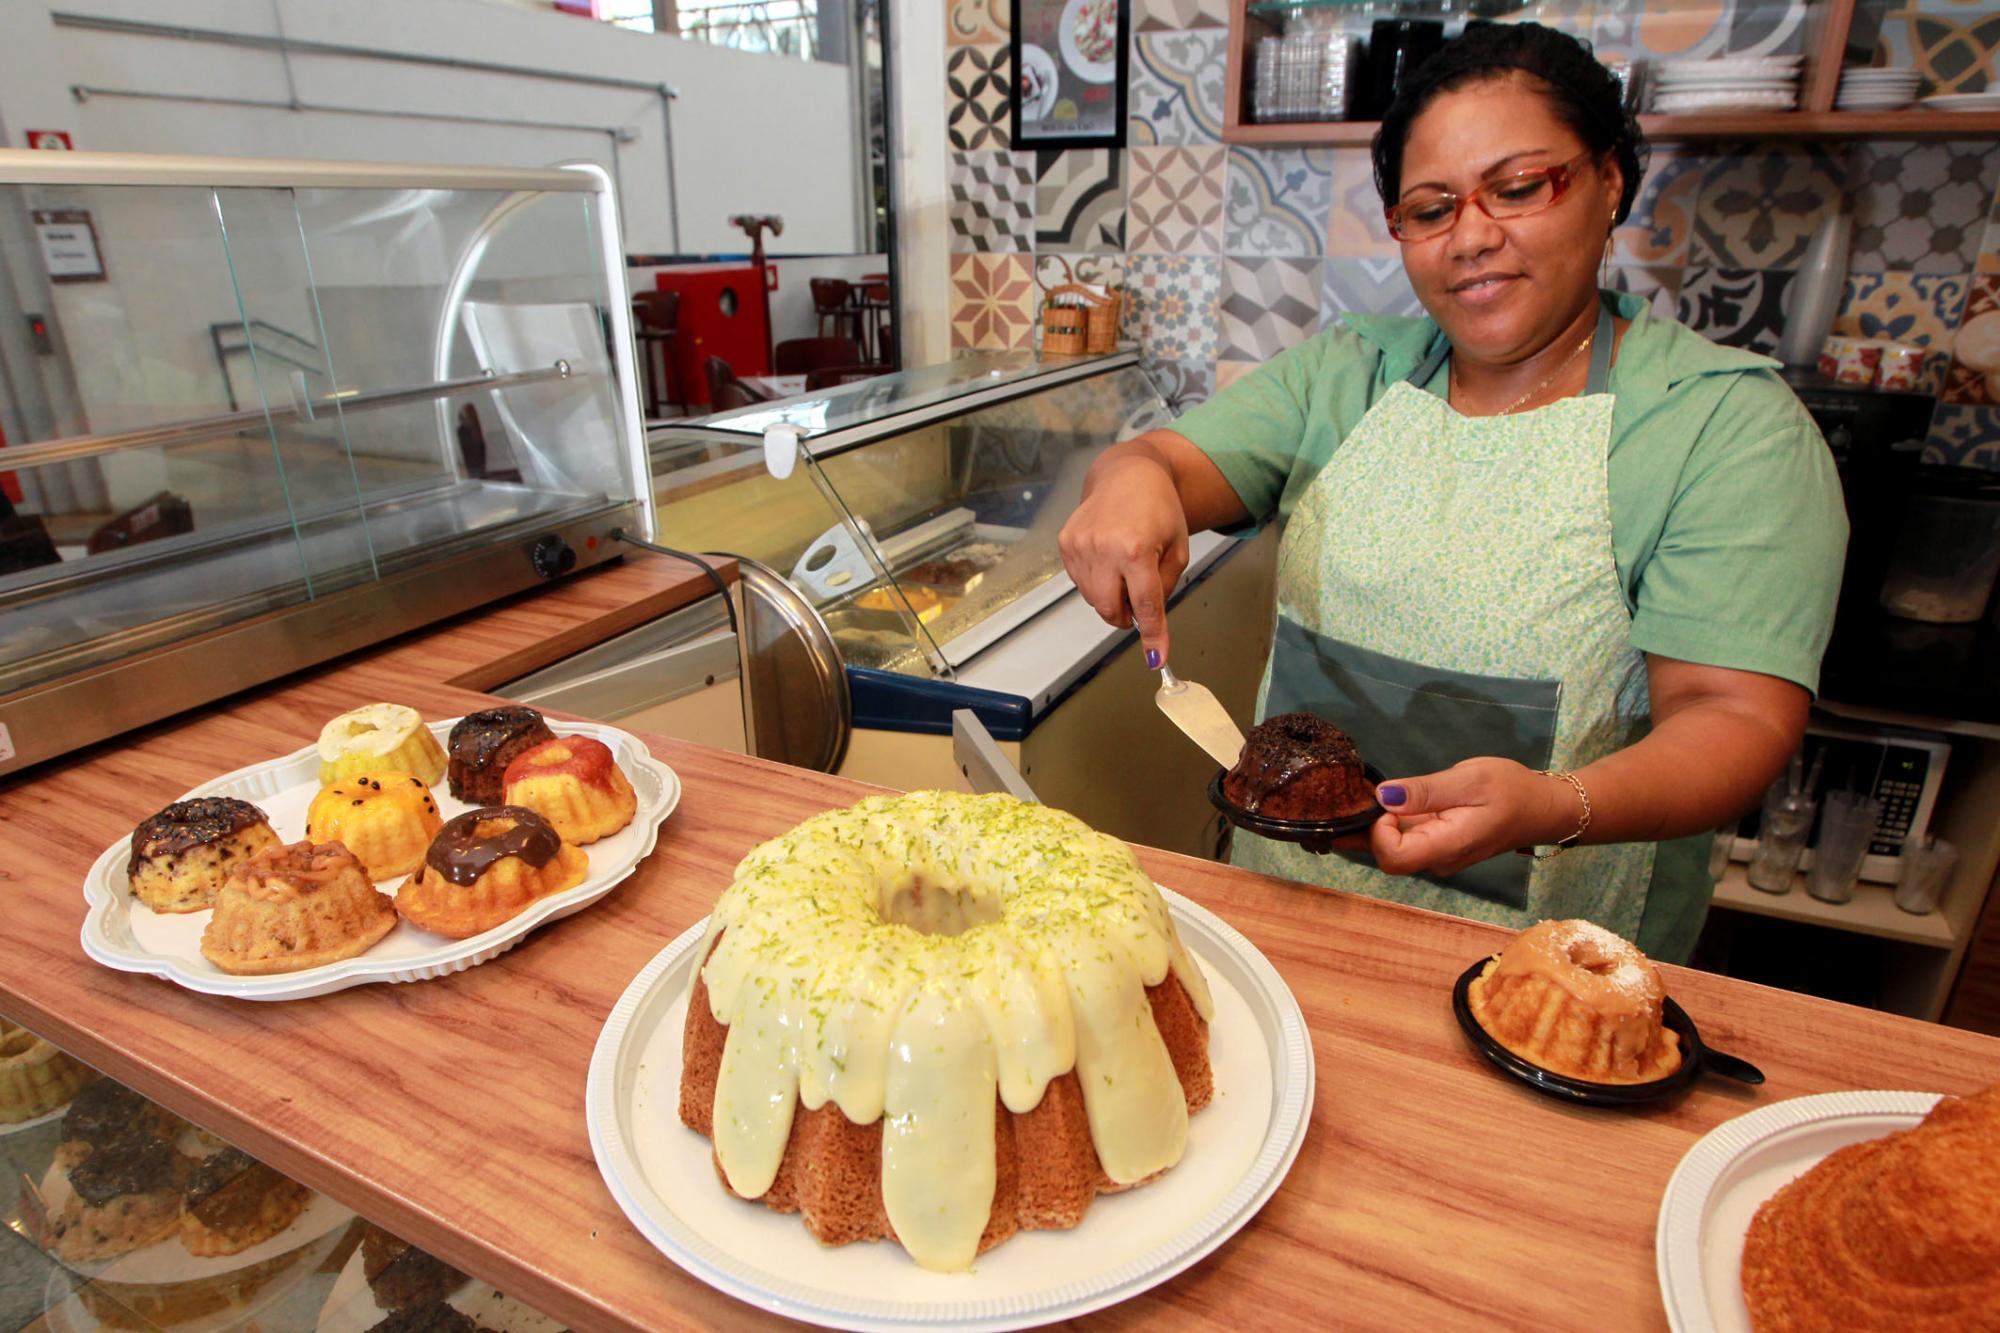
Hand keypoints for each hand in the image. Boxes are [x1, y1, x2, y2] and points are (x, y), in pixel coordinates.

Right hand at [1057, 449, 1190, 665]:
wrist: (1127, 474)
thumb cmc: (1158, 507)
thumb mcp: (1178, 548)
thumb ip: (1165, 587)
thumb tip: (1151, 623)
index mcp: (1136, 548)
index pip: (1145, 606)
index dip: (1152, 635)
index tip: (1155, 657)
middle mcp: (1103, 548)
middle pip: (1112, 610)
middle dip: (1128, 615)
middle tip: (1140, 599)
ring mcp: (1080, 546)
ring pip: (1094, 600)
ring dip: (1112, 596)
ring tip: (1125, 567)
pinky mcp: (1066, 544)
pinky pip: (1081, 583)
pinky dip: (1097, 581)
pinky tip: (1108, 558)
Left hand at [1369, 758, 1571, 877]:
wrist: (1541, 809)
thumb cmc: (1512, 791)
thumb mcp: (1470, 779)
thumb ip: (1426, 791)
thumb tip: (1383, 796)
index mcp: (1446, 846)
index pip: (1392, 857)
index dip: (1378, 831)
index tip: (1389, 801)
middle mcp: (1436, 859)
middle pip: (1383, 854)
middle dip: (1366, 825)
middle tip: (1361, 788)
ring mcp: (1436, 855)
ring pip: (1390, 846)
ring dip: (1375, 822)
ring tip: (1368, 790)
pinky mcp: (1436, 846)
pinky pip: (1403, 839)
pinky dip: (1388, 821)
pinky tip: (1385, 799)